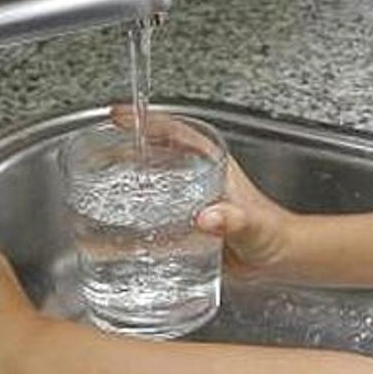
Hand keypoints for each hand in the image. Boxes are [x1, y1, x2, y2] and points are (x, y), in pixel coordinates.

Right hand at [109, 105, 295, 279]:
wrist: (278, 257)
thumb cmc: (272, 234)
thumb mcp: (252, 225)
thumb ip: (234, 220)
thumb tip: (208, 219)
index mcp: (213, 164)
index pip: (176, 132)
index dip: (147, 121)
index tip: (120, 116)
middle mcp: (198, 176)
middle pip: (155, 152)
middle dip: (125, 147)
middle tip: (95, 147)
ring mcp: (190, 198)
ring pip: (151, 179)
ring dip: (124, 178)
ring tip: (94, 179)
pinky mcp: (185, 222)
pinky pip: (153, 211)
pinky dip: (134, 214)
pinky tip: (113, 225)